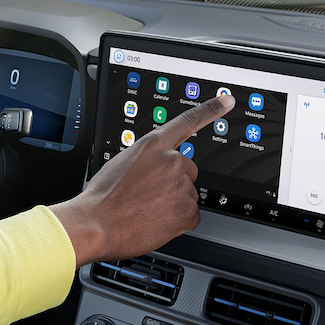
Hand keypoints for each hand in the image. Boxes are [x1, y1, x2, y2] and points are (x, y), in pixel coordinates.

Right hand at [50, 95, 235, 267]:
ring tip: (147, 208)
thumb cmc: (104, 197)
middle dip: (174, 182)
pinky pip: (191, 215)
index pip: (187, 121)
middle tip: (149, 195)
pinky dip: (177, 220)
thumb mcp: (122, 163)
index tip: (227, 101)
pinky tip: (156, 220)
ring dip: (173, 203)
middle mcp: (172, 161)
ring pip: (188, 194)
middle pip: (188, 170)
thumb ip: (148, 159)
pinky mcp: (187, 211)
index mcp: (154, 145)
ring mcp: (182, 186)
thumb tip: (158, 168)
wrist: (97, 223)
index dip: (211, 109)